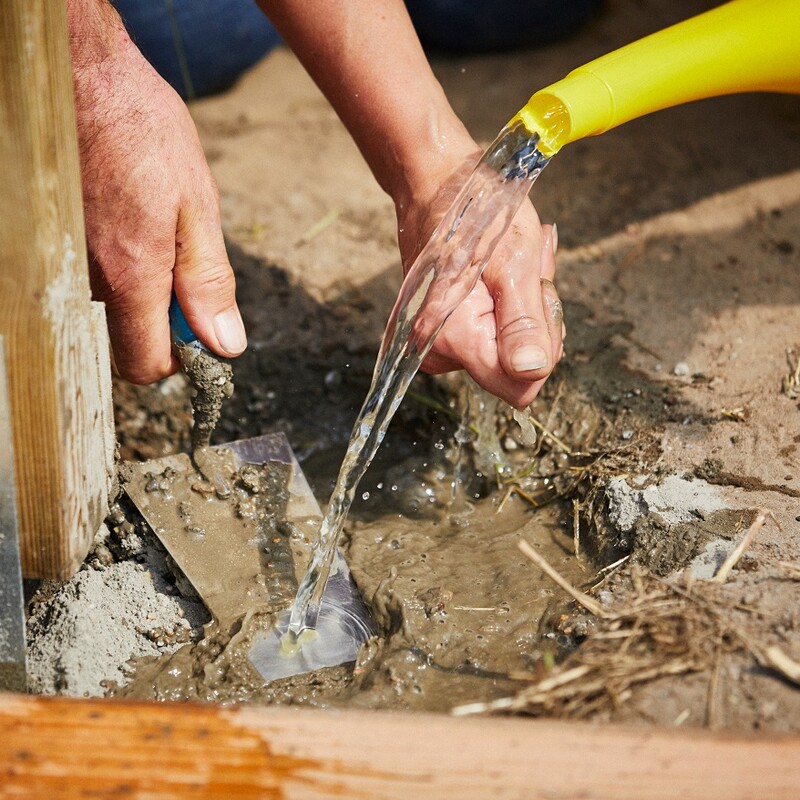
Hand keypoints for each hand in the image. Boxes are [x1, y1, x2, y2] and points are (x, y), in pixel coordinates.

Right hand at [69, 0, 245, 382]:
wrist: (77, 75)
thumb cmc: (142, 133)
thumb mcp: (198, 208)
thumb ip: (209, 283)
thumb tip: (225, 345)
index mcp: (131, 279)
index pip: (146, 365)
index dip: (179, 359)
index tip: (198, 326)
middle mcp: (89, 282)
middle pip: (127, 338)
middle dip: (162, 316)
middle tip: (180, 259)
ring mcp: (65, 262)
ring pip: (111, 304)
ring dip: (140, 280)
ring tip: (151, 221)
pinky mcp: (53, 243)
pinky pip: (92, 273)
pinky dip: (116, 258)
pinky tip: (126, 213)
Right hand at [396, 162, 563, 408]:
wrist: (435, 183)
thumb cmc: (476, 213)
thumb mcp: (514, 263)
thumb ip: (523, 323)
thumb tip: (532, 372)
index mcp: (455, 339)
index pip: (520, 388)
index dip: (541, 349)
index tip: (534, 298)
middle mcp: (439, 351)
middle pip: (515, 370)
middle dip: (534, 321)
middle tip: (527, 271)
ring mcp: (439, 343)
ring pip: (508, 350)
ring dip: (525, 307)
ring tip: (516, 262)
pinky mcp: (444, 331)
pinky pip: (492, 334)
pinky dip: (509, 303)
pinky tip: (506, 269)